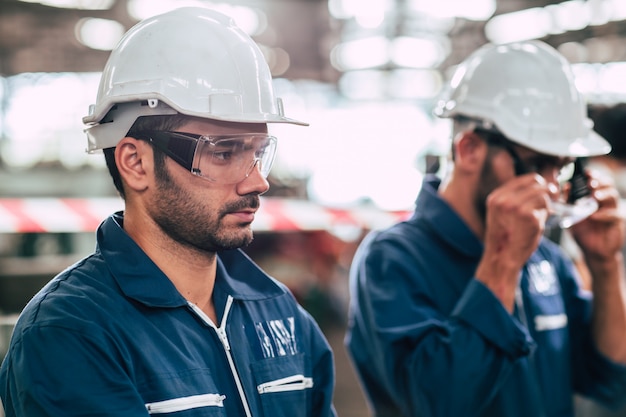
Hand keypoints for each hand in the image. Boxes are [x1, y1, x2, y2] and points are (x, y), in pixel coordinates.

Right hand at [476, 174, 552, 309]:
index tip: (544, 190)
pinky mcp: (530, 217)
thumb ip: (516, 198)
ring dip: (546, 204)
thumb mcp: (502, 213)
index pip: (525, 178)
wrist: (502, 258)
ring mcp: (517, 208)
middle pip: (536, 182)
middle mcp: (505, 200)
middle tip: (550, 200)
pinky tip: (538, 225)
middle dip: (546, 191)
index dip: (538, 183)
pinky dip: (546, 216)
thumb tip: (543, 186)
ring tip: (539, 217)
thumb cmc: (505, 238)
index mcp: (496, 197)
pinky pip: (547, 208)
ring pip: (544, 194)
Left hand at [570, 169, 624, 262]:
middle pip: (608, 185)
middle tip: (590, 182)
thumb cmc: (583, 232)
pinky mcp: (618, 222)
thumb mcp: (571, 216)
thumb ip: (567, 202)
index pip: (597, 181)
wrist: (593, 251)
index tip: (586, 172)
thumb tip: (562, 187)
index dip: (593, 175)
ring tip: (594, 196)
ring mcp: (613, 211)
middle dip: (599, 182)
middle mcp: (605, 202)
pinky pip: (614, 215)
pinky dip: (604, 214)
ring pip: (613, 197)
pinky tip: (594, 216)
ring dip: (603, 195)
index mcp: (595, 198)